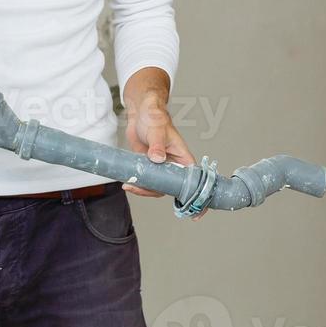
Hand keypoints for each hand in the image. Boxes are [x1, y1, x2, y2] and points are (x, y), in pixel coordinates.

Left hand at [122, 94, 204, 217]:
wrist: (140, 112)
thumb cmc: (155, 117)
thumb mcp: (157, 129)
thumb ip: (157, 145)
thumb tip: (157, 159)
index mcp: (184, 159)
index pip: (194, 183)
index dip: (196, 198)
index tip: (196, 214)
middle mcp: (174, 166)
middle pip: (170, 188)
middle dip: (154, 192)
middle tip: (140, 189)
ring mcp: (161, 167)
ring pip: (156, 187)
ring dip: (143, 189)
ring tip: (129, 185)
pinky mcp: (149, 166)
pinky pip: (146, 181)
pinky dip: (138, 184)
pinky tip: (128, 183)